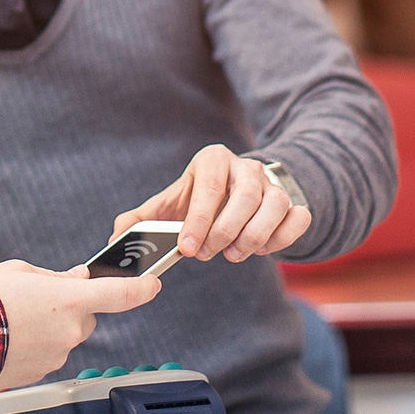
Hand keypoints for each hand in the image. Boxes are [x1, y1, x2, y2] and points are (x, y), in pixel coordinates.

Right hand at [0, 259, 159, 390]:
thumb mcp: (21, 271)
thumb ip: (56, 277)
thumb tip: (77, 278)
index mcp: (70, 299)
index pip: (120, 295)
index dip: (142, 289)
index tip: (153, 284)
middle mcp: (70, 331)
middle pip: (87, 317)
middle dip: (71, 308)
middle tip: (40, 301)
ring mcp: (57, 355)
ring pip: (66, 336)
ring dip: (51, 327)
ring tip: (17, 320)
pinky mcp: (43, 372)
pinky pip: (50, 353)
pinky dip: (37, 344)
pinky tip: (13, 336)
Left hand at [111, 144, 310, 262]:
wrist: (233, 191)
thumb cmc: (196, 201)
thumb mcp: (168, 204)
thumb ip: (140, 219)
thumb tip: (116, 234)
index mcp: (212, 160)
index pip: (210, 186)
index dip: (199, 220)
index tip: (187, 249)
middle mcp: (245, 167)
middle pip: (246, 197)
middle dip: (225, 231)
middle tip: (208, 254)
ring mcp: (272, 183)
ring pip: (276, 205)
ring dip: (255, 237)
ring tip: (233, 254)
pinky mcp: (293, 201)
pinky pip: (299, 216)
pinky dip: (283, 237)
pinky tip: (261, 249)